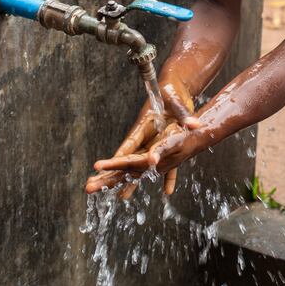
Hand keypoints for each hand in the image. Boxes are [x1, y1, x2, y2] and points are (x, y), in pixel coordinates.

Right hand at [84, 74, 201, 197]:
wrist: (174, 88)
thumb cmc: (172, 91)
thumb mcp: (177, 101)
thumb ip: (183, 114)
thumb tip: (194, 125)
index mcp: (144, 125)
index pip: (129, 144)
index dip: (117, 157)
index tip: (100, 168)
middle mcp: (145, 137)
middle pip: (127, 159)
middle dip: (111, 174)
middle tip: (90, 187)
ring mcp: (154, 142)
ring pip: (141, 165)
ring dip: (132, 180)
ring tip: (121, 197)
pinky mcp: (165, 145)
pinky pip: (165, 163)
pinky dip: (166, 177)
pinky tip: (167, 191)